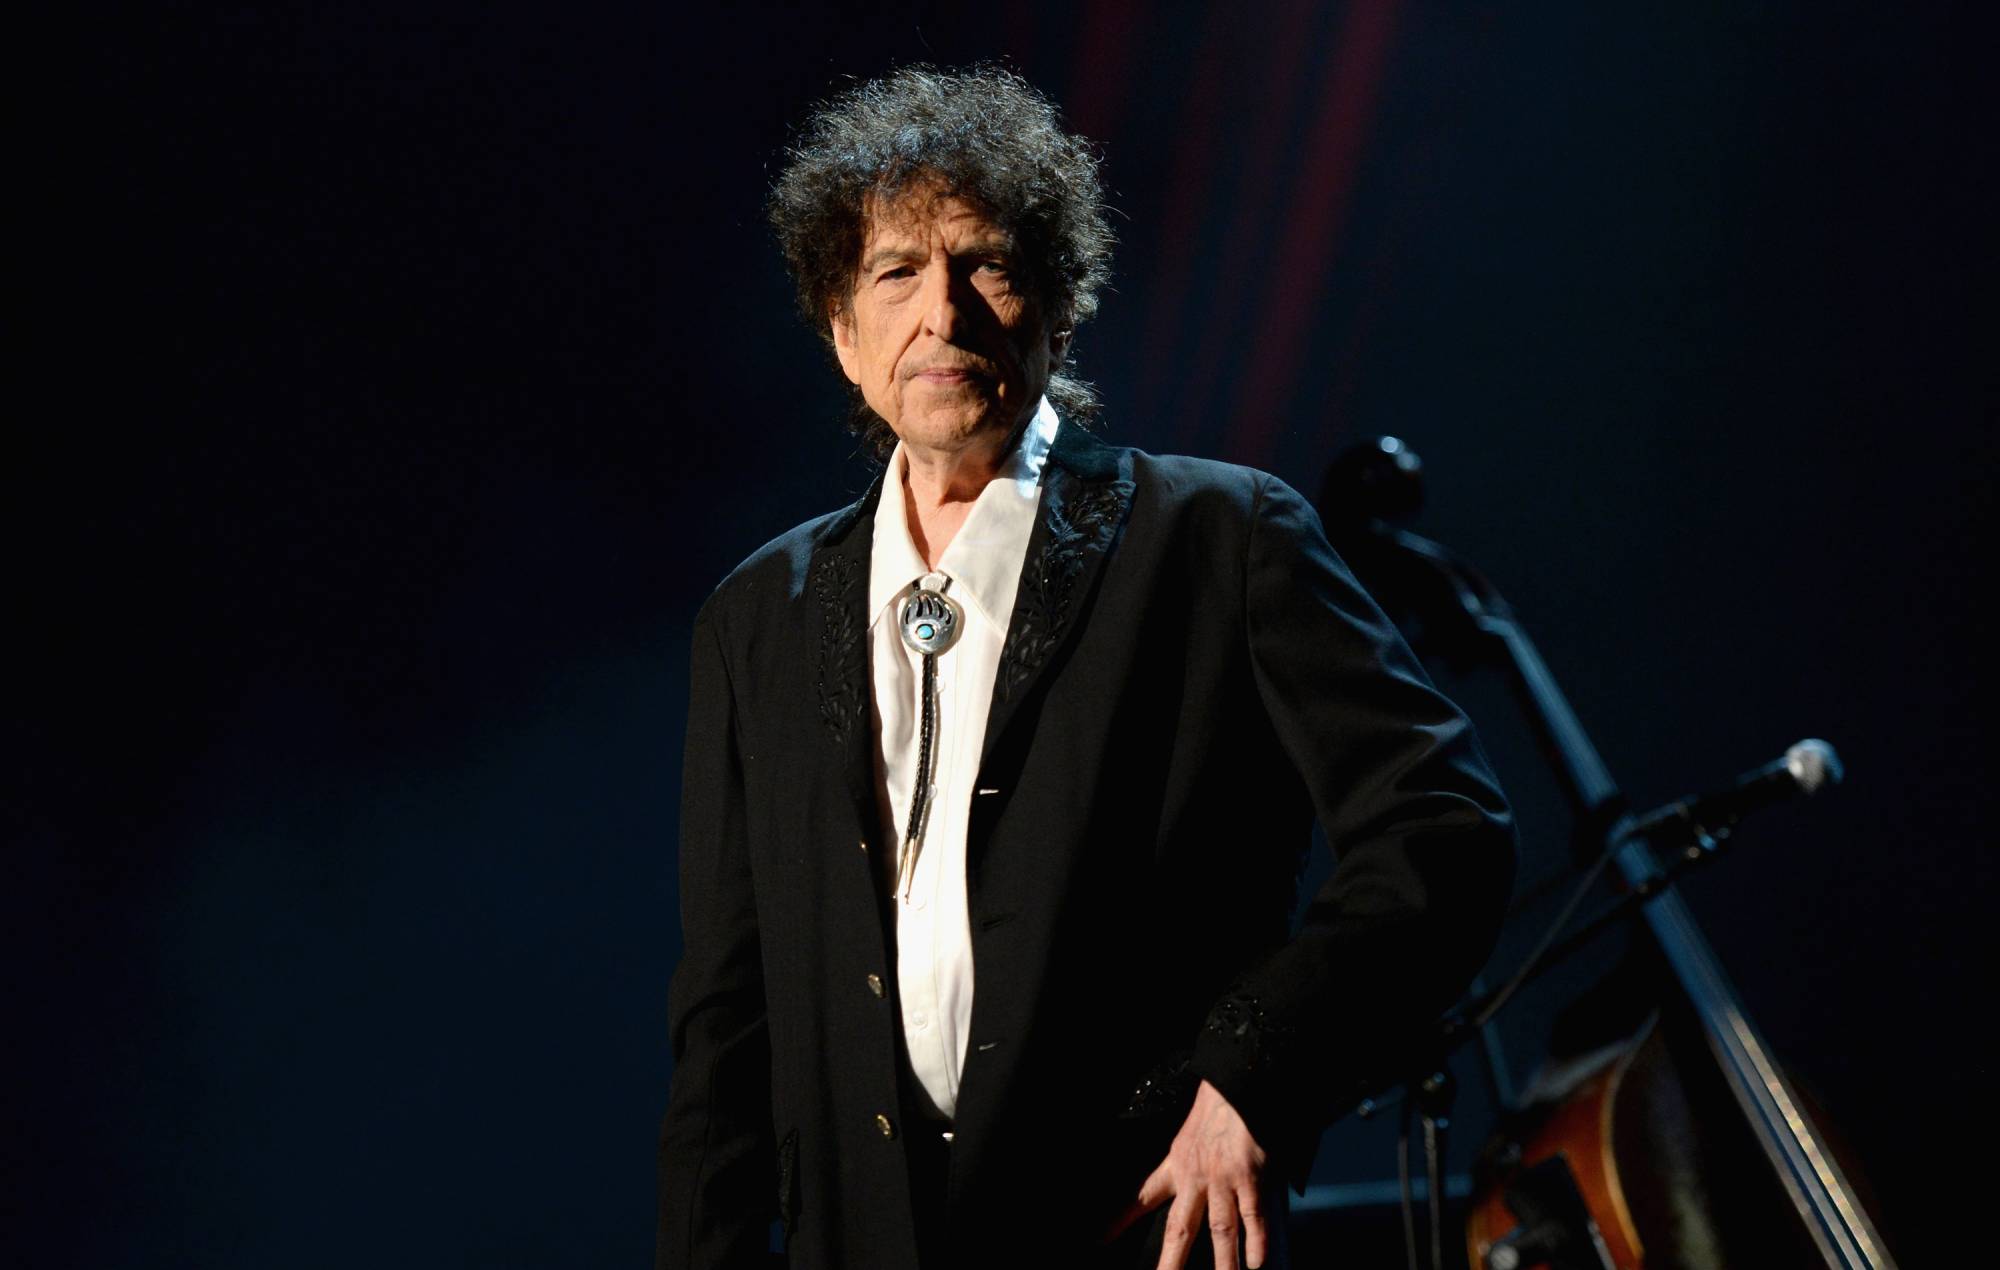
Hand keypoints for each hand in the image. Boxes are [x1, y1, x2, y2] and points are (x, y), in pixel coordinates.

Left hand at [1113, 1079, 1270, 1269]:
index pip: (1143, 1195)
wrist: (1239, 1081)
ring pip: (1220, 1230)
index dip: (1120, 1219)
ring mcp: (1224, 1178)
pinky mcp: (1251, 1175)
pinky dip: (1256, 1241)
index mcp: (1177, 1163)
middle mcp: (1197, 1176)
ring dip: (1223, 1263)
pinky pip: (1253, 1215)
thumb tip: (1195, 1183)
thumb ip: (1190, 1160)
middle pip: (1180, 1228)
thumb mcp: (1191, 1132)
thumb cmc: (1219, 1104)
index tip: (1098, 1239)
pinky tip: (1256, 1263)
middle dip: (1170, 1261)